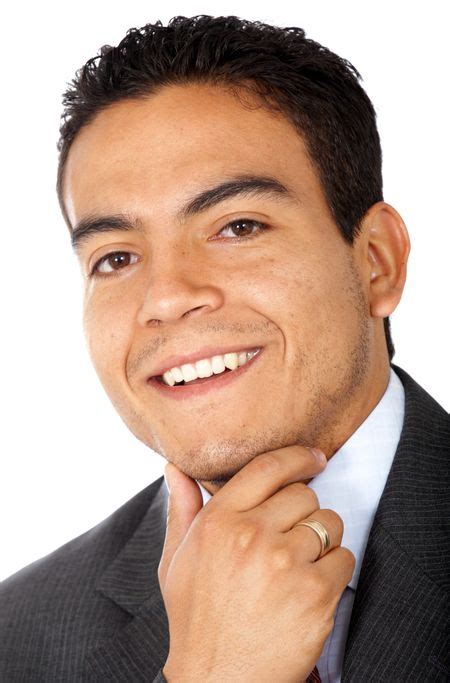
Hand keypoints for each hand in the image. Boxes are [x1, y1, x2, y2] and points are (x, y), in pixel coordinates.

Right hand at [158, 446, 355, 681]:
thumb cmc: (196, 620)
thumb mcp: (176, 561)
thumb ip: (181, 509)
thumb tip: (176, 469)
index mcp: (218, 522)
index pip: (267, 467)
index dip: (297, 456)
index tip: (313, 457)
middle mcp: (251, 535)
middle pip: (304, 494)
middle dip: (303, 511)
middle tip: (291, 538)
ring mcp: (285, 562)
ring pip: (329, 522)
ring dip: (322, 539)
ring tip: (299, 565)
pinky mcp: (315, 592)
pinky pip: (344, 556)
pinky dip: (335, 568)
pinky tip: (311, 587)